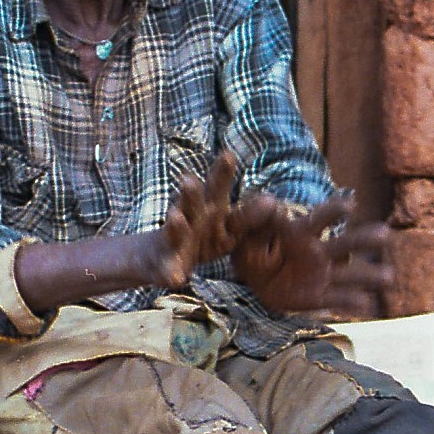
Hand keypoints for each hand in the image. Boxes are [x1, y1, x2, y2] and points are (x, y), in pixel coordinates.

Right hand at [143, 149, 239, 287]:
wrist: (159, 257)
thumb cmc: (201, 234)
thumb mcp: (227, 224)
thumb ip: (249, 213)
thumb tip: (274, 201)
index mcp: (209, 208)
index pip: (217, 186)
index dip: (222, 172)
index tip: (228, 155)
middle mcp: (190, 218)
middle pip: (191, 202)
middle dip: (191, 192)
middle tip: (189, 180)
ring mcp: (174, 241)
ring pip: (176, 231)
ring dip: (176, 225)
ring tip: (176, 218)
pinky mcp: (165, 265)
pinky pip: (169, 270)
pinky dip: (172, 273)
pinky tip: (176, 278)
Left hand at [227, 192, 393, 316]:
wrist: (251, 276)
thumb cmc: (251, 244)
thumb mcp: (244, 228)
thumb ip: (253, 215)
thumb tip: (269, 201)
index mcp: (300, 231)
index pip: (319, 219)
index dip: (333, 210)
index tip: (350, 205)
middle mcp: (317, 251)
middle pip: (344, 244)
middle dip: (364, 240)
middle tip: (385, 234)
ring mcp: (321, 275)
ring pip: (349, 274)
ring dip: (369, 275)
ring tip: (389, 277)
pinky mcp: (319, 296)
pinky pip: (337, 300)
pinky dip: (352, 303)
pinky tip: (368, 306)